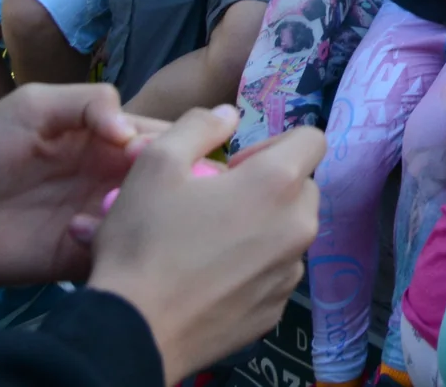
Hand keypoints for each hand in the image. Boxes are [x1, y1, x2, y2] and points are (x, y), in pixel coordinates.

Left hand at [0, 83, 153, 286]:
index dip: (174, 142)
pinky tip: (98, 234)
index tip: (157, 151)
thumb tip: (131, 134)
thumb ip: (90, 103)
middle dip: (168, 180)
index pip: (161, 137)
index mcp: (109, 140)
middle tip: (143, 182)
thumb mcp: (36, 105)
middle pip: (164, 179)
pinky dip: (120, 246)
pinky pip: (118, 252)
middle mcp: (113, 178)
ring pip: (149, 217)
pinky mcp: (82, 255)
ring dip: (147, 213)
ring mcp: (101, 219)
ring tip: (119, 208)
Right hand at [88, 105, 325, 383]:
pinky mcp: (276, 311)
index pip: (312, 139)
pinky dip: (253, 268)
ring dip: (261, 228)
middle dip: (268, 186)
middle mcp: (299, 227)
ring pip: (288, 233)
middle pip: (301, 187)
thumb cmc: (144, 243)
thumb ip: (199, 125)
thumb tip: (228, 113)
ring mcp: (290, 274)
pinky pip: (274, 274)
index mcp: (278, 183)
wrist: (133, 331)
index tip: (235, 165)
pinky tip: (210, 278)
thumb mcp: (156, 163)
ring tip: (209, 242)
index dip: (273, 143)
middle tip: (218, 202)